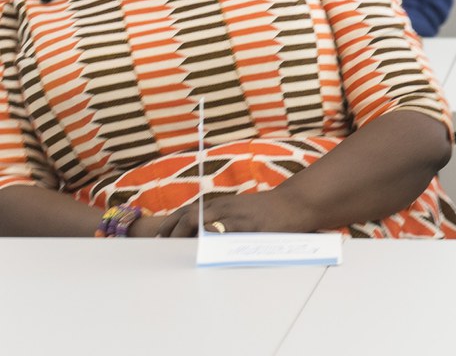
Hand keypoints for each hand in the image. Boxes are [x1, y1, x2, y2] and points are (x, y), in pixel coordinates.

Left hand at [155, 189, 315, 237]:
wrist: (296, 203)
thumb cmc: (269, 209)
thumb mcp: (241, 209)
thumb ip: (222, 218)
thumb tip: (201, 234)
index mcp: (222, 204)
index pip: (188, 211)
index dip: (170, 223)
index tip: (159, 237)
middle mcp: (225, 208)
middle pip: (189, 217)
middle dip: (172, 231)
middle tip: (162, 246)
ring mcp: (237, 217)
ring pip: (202, 224)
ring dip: (186, 237)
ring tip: (176, 251)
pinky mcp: (249, 227)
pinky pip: (225, 235)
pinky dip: (210, 242)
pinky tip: (202, 252)